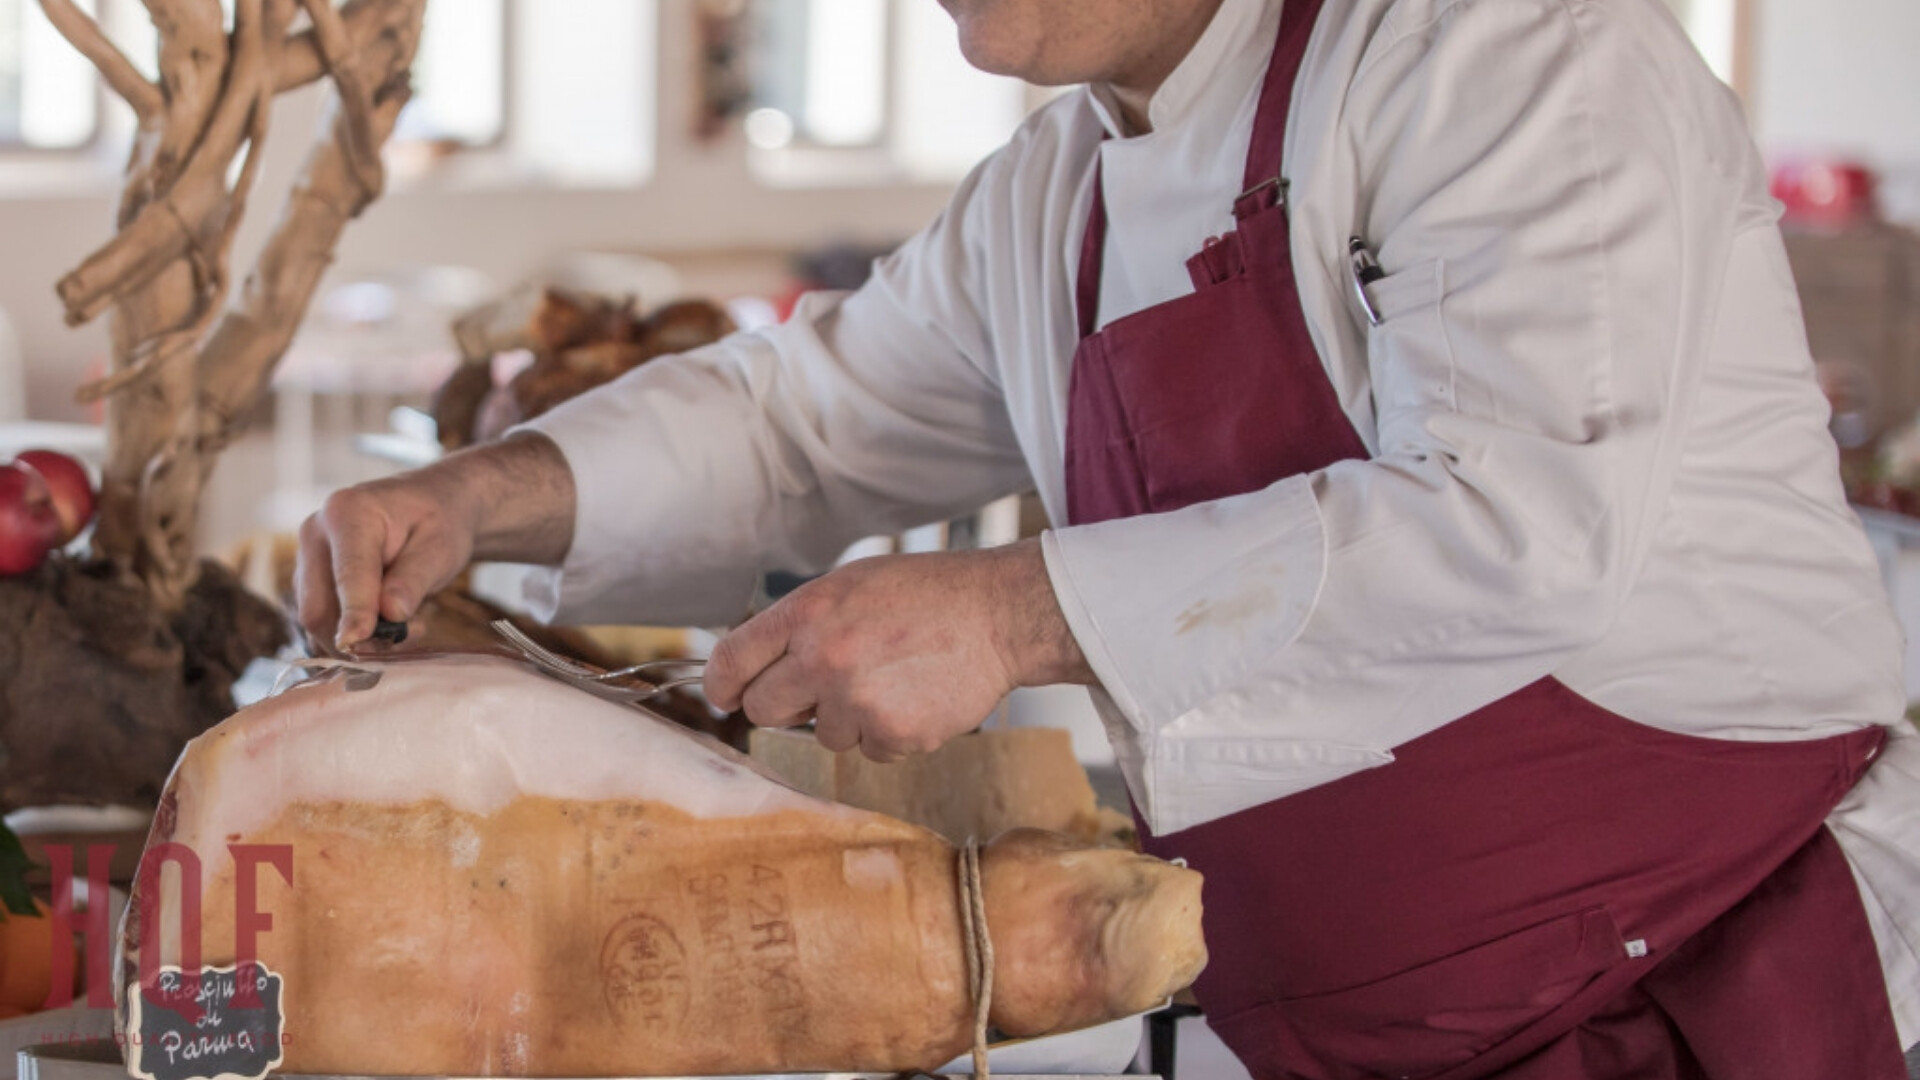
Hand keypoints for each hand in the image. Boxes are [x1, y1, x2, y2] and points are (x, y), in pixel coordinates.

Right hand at [295, 434, 575, 650]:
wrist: (430, 507)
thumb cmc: (439, 522)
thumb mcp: (441, 547)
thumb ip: (414, 580)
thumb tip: (390, 613)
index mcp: (347, 513)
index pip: (348, 573)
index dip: (354, 611)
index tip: (358, 640)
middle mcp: (316, 534)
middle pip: (317, 606)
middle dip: (358, 636)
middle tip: (411, 635)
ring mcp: (308, 559)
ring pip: (318, 620)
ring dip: (360, 639)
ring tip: (410, 626)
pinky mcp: (311, 581)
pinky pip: (324, 621)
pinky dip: (355, 634)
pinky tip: (391, 626)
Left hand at [703, 539, 1093, 761]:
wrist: (998, 614)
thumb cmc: (926, 595)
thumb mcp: (851, 585)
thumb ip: (802, 623)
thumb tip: (757, 668)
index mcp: (808, 613)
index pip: (730, 660)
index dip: (722, 684)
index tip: (726, 695)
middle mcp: (824, 657)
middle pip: (763, 710)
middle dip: (786, 704)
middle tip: (824, 687)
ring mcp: (858, 700)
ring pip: (823, 734)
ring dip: (849, 717)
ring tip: (891, 679)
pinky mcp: (893, 734)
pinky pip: (870, 750)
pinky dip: (890, 732)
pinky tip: (915, 697)